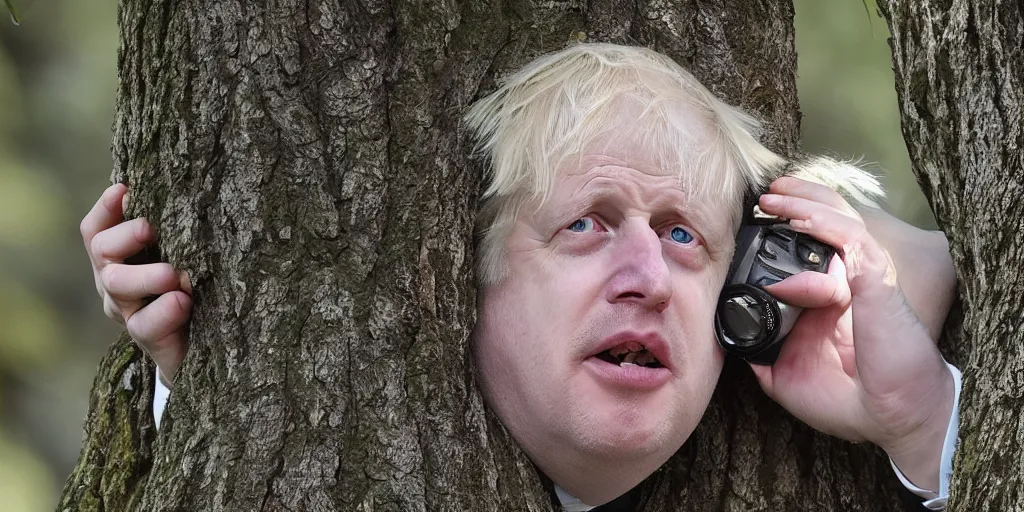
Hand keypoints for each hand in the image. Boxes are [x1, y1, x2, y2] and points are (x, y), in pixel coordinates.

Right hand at [81, 183, 191, 386]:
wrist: (205, 346)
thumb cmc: (194, 290)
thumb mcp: (182, 256)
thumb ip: (175, 233)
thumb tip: (187, 195)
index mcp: (118, 259)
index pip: (96, 230)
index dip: (105, 209)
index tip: (124, 190)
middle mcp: (115, 283)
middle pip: (102, 251)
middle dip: (124, 236)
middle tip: (150, 228)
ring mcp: (128, 311)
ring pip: (116, 285)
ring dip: (145, 274)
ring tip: (173, 274)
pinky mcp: (148, 338)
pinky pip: (144, 324)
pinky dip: (164, 310)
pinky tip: (182, 302)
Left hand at [750, 177, 954, 491]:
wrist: (887, 419)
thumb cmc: (851, 402)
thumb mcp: (785, 379)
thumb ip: (761, 354)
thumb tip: (730, 337)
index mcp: (831, 298)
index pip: (816, 244)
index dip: (793, 221)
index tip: (757, 216)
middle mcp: (850, 280)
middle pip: (830, 220)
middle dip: (797, 199)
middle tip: (766, 193)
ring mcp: (864, 276)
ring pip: (838, 220)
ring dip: (803, 203)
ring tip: (773, 197)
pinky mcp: (874, 279)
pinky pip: (848, 239)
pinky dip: (821, 225)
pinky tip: (795, 221)